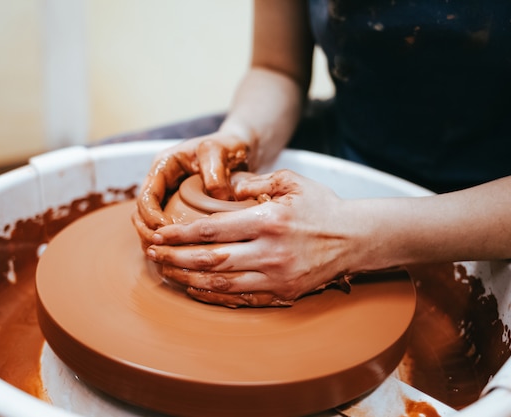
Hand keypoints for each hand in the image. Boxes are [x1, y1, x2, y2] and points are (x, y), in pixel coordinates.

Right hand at [133, 133, 249, 248]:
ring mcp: (167, 195)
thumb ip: (215, 171)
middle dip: (149, 233)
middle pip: (141, 213)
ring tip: (169, 257)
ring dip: (156, 240)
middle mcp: (160, 181)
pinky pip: (166, 227)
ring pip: (149, 223)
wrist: (237, 148)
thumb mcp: (221, 151)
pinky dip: (169, 241)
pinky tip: (181, 255)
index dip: (152, 217)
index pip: (146, 196)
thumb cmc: (227, 146)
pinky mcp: (177, 207)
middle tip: (164, 251)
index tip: (167, 232)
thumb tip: (216, 199)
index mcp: (164, 165)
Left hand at [145, 169, 356, 306]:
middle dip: (175, 258)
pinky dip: (214, 295)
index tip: (160, 233)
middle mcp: (270, 251)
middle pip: (210, 260)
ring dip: (188, 278)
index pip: (212, 230)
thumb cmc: (321, 207)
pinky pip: (241, 298)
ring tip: (167, 272)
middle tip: (153, 255)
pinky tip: (195, 288)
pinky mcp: (284, 292)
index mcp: (268, 220)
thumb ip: (254, 181)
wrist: (356, 238)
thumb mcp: (290, 181)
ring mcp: (277, 276)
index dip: (180, 234)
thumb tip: (224, 187)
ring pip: (222, 283)